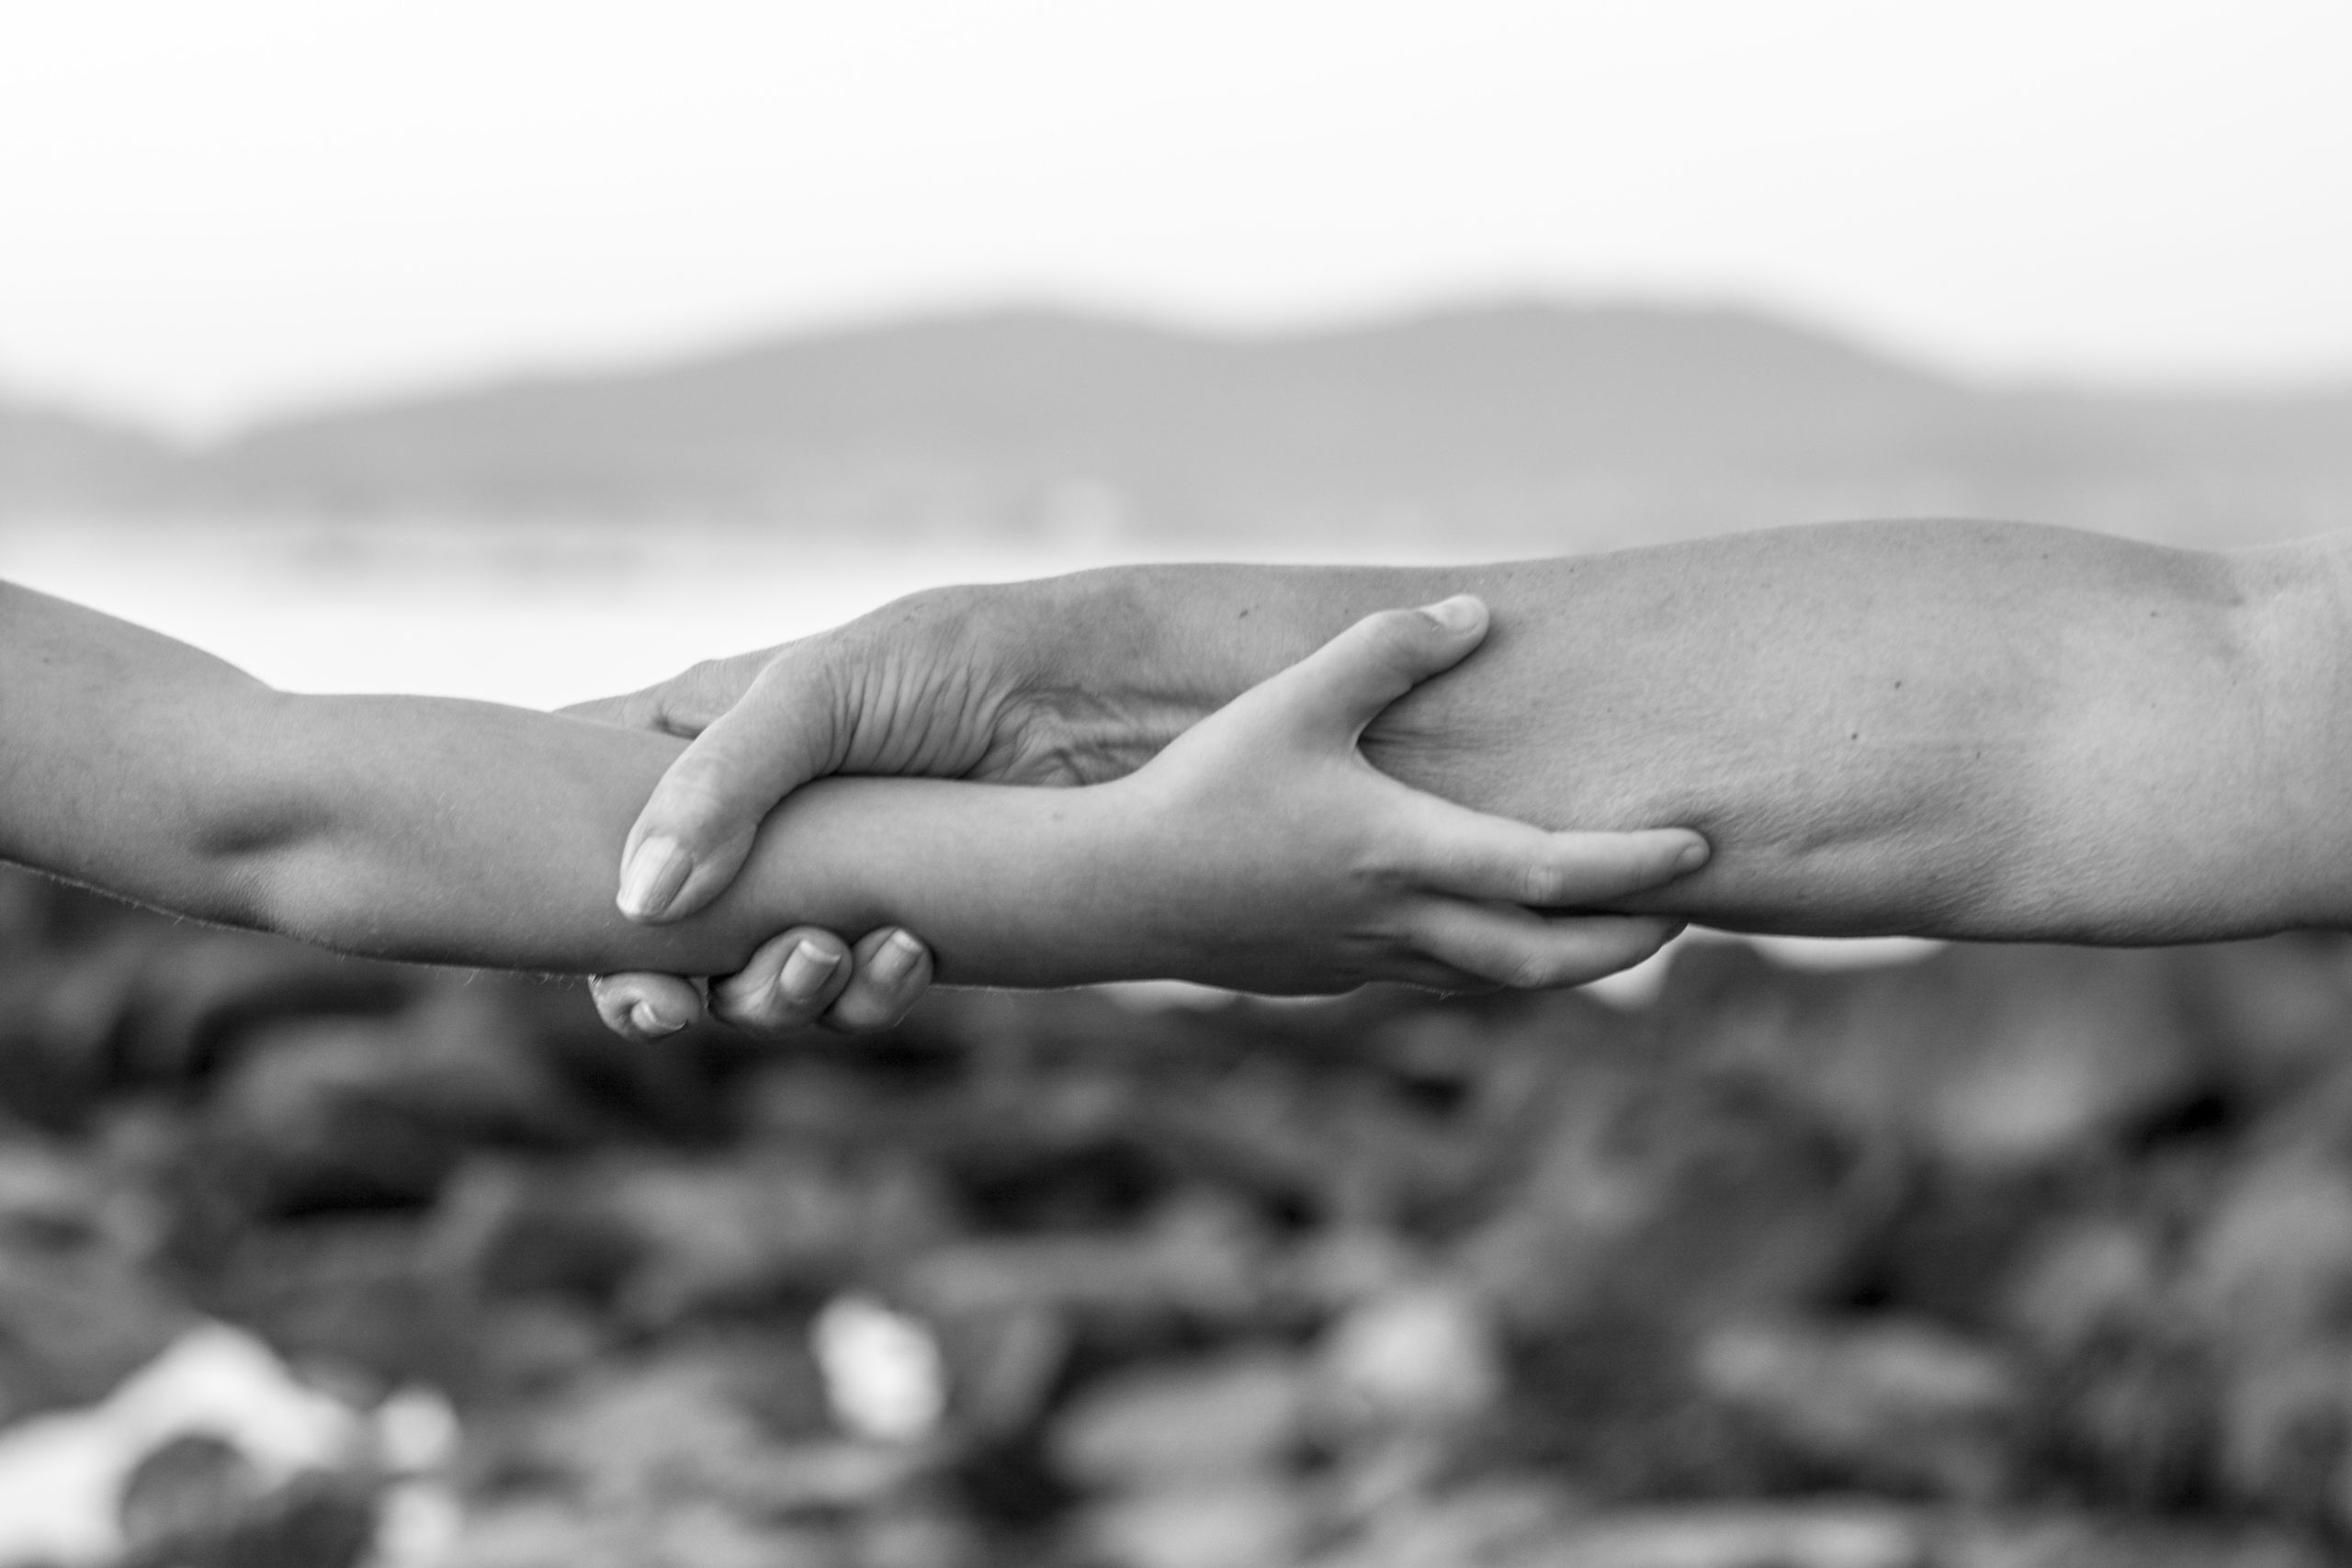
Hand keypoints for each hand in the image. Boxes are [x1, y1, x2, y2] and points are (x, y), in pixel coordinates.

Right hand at [569, 581, 1114, 1041]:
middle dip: (654, 985)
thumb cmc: (956, 660)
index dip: (541, 878)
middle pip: (650, 934)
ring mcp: (818, 884)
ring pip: (746, 980)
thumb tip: (639, 901)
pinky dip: (866, 991)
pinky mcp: (895, 930)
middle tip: (669, 1008)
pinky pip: (849, 995)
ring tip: (823, 952)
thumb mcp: (821, 689)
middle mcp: (745, 823)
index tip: (550, 931)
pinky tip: (907, 949)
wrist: (1106, 705)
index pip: (574, 809)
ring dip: (771, 990)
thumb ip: (720, 784)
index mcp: (695, 740)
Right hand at [1072, 595, 1706, 993]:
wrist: (1113, 894)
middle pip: (1552, 962)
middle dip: (1631, 941)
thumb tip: (1473, 614)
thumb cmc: (1204, 789)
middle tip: (1688, 909)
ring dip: (1570, 955)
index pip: (1551, 874)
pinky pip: (1444, 976)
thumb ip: (1387, 648)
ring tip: (1615, 918)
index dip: (1636, 866)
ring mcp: (1372, 962)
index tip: (1700, 847)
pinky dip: (1498, 958)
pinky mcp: (1337, 977)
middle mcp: (1403, 924)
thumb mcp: (1294, 699)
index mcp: (1405, 854)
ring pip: (1502, 979)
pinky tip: (1498, 923)